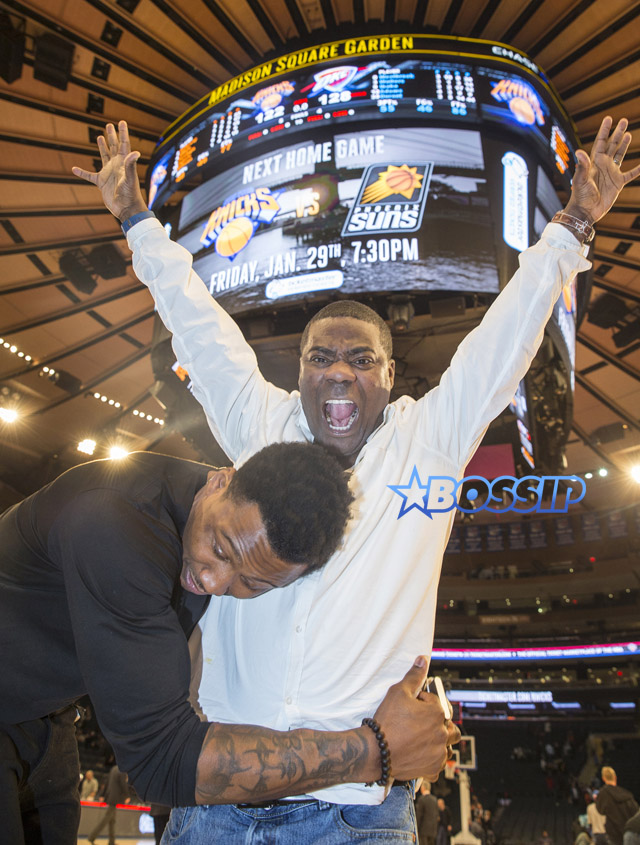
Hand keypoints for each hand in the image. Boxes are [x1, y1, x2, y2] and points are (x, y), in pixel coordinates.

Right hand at [71, 121, 147, 221]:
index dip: (123, 133)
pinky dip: (82, 173)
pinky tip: (75, 169)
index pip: (124, 144)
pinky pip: (89, 176)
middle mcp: (116, 166)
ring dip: (102, 147)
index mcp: (123, 163)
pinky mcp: (102, 183)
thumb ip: (131, 165)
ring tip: (100, 137)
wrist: (126, 209)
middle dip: (112, 136)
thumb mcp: (130, 179)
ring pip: (104, 157)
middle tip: (109, 125)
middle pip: (114, 147)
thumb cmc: (131, 194)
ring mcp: (109, 173)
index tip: (121, 122)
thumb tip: (135, 152)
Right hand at [373, 656, 460, 781]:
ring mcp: (438, 752)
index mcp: (438, 713)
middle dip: (439, 723)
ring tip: (423, 740)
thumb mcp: (398, 692)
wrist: (376, 751)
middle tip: (421, 724)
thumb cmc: (387, 721)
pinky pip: (438, 766)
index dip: (423, 703)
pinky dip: (432, 761)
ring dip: (440, 743)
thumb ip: (414, 676)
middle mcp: (442, 733)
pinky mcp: (432, 768)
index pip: (436, 703)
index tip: (411, 707)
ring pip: (447, 747)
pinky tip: (421, 756)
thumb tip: (422, 660)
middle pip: (449, 726)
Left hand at [567, 116, 639, 223]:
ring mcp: (611, 173)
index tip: (609, 118)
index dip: (604, 130)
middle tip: (624, 120)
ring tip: (628, 134)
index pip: (600, 142)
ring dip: (624, 145)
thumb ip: (582, 166)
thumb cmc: (580, 196)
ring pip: (620, 155)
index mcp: (594, 162)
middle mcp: (603, 165)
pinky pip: (631, 174)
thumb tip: (579, 151)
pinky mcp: (618, 183)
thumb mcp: (580, 180)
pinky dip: (638, 169)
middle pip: (612, 145)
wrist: (586, 212)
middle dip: (617, 133)